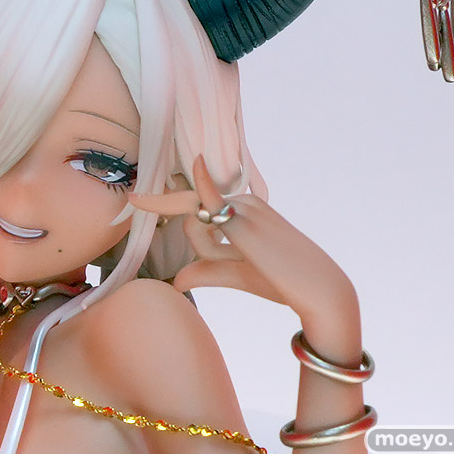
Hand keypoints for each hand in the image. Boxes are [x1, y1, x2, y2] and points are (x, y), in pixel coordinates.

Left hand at [128, 156, 357, 325]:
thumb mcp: (238, 274)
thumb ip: (207, 271)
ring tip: (251, 265)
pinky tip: (196, 163)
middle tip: (181, 240)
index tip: (135, 198)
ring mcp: (244, 208)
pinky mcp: (244, 221)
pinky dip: (201, 184)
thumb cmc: (283, 281)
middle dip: (197, 245)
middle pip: (193, 219)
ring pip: (197, 226)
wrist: (318, 290)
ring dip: (208, 253)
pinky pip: (211, 203)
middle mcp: (243, 202)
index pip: (200, 213)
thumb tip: (176, 281)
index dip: (164, 205)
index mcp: (245, 208)